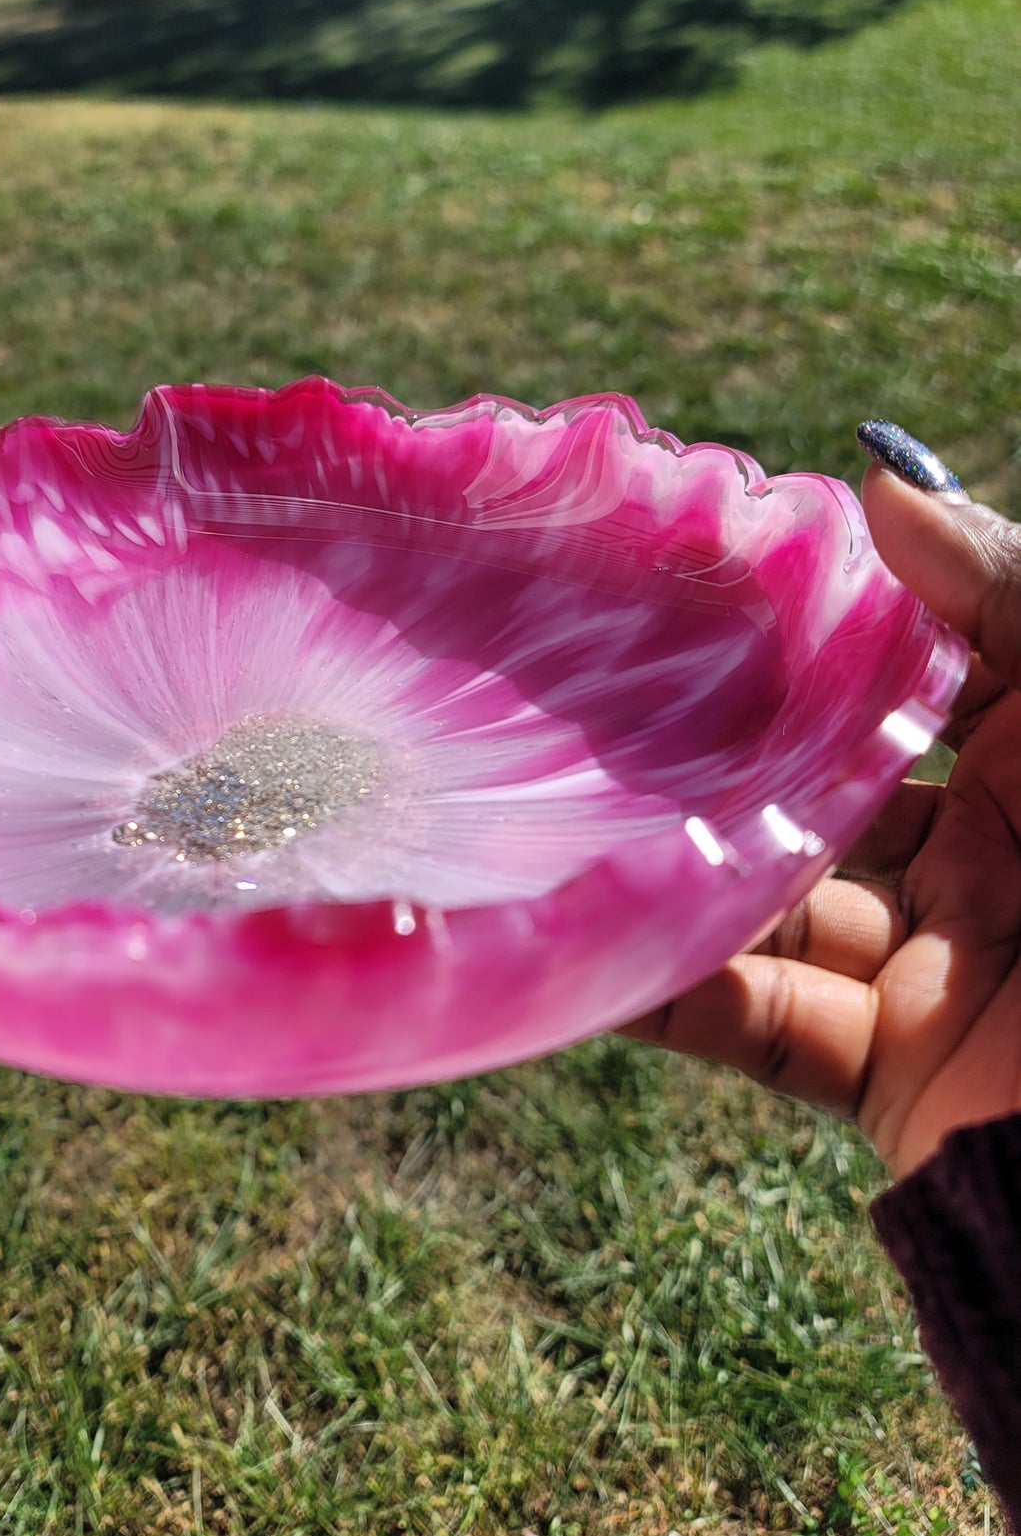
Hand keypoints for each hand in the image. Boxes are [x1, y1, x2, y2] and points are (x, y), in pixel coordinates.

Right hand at [624, 462, 1020, 1178]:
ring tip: (559, 804)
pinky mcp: (893, 1069)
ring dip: (677, 864)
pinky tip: (582, 939)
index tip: (701, 571)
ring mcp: (935, 962)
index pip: (911, 672)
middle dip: (722, 744)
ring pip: (772, 901)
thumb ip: (1005, 591)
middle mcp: (989, 854)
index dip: (818, 626)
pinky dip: (667, 991)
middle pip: (822, 783)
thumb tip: (876, 465)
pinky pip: (755, 1022)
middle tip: (598, 684)